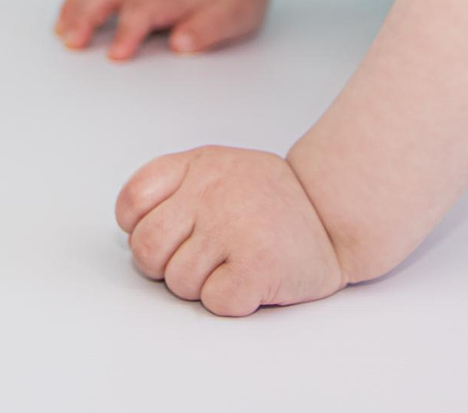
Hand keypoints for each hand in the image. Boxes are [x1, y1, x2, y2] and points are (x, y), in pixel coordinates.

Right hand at [54, 0, 268, 60]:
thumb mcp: (236, 14)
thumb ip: (208, 29)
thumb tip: (181, 44)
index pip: (145, 9)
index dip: (128, 31)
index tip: (116, 55)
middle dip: (89, 16)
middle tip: (73, 43)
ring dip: (77, 6)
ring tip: (61, 32)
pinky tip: (64, 18)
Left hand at [115, 146, 344, 316]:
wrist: (335, 215)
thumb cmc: (274, 201)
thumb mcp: (220, 169)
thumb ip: (176, 187)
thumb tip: (133, 228)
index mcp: (197, 166)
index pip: (132, 203)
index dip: (139, 229)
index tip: (168, 236)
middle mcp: (210, 192)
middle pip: (146, 249)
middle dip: (166, 266)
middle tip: (201, 259)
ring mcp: (232, 228)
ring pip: (178, 282)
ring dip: (203, 285)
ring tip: (235, 263)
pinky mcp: (256, 266)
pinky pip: (214, 302)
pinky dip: (231, 300)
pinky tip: (251, 279)